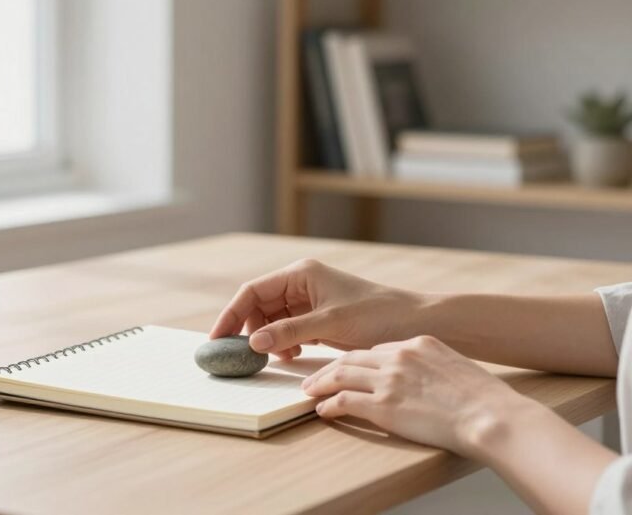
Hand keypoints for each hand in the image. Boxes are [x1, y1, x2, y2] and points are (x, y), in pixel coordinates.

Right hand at [211, 259, 426, 358]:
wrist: (415, 323)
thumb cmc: (378, 314)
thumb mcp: (329, 324)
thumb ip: (289, 332)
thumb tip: (253, 343)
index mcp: (300, 274)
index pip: (252, 292)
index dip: (231, 314)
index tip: (217, 338)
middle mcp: (301, 284)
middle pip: (258, 305)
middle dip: (248, 329)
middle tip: (241, 355)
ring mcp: (309, 301)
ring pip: (271, 319)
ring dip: (267, 339)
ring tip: (275, 357)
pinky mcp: (318, 318)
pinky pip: (288, 329)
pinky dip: (283, 344)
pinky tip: (291, 356)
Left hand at [301, 335, 534, 455]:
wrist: (491, 416)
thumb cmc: (482, 398)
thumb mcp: (454, 366)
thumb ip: (429, 365)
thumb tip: (417, 378)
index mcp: (417, 343)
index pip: (374, 348)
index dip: (355, 360)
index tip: (344, 367)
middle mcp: (398, 356)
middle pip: (350, 357)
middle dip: (328, 368)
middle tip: (313, 378)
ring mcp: (389, 380)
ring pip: (340, 375)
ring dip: (320, 384)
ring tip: (309, 392)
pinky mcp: (383, 405)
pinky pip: (343, 401)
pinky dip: (328, 405)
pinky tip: (322, 410)